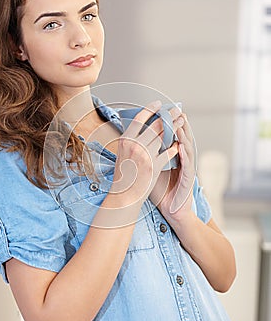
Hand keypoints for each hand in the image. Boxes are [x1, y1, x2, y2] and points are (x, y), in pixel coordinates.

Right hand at [111, 101, 178, 204]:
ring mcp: (145, 155)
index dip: (150, 109)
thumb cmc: (123, 174)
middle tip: (177, 109)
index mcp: (126, 140)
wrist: (124, 195)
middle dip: (169, 115)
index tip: (159, 104)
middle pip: (155, 125)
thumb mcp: (122, 153)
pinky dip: (175, 147)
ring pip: (164, 136)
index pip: (140, 118)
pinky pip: (169, 152)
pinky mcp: (154, 166)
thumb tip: (142, 127)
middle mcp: (135, 145)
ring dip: (175, 127)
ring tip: (181, 121)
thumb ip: (132, 140)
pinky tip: (179, 143)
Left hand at [150, 110, 195, 224]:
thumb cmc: (161, 191)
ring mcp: (186, 169)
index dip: (169, 124)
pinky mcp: (189, 179)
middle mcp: (182, 161)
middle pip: (182, 138)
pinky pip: (187, 165)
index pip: (173, 137)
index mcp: (174, 157)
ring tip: (181, 122)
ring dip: (184, 135)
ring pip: (187, 148)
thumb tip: (133, 142)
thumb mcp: (153, 170)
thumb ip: (148, 156)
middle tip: (176, 110)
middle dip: (178, 124)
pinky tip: (182, 146)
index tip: (163, 111)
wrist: (172, 210)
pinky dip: (185, 155)